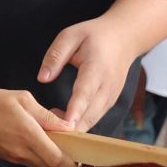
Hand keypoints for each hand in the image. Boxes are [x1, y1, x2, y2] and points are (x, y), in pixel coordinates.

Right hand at [0, 86, 74, 166]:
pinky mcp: (7, 158)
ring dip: (53, 161)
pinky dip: (40, 158)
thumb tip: (66, 126)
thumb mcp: (22, 100)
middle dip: (67, 163)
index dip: (73, 161)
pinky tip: (38, 143)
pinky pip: (30, 163)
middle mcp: (23, 153)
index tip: (80, 153)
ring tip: (56, 144)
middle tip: (72, 149)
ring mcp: (14, 158)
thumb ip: (46, 115)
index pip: (59, 160)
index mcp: (30, 137)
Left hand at [38, 17, 139, 132]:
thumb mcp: (71, 35)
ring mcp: (111, 96)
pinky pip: (95, 118)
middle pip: (90, 114)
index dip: (75, 110)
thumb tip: (42, 78)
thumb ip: (55, 56)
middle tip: (46, 131)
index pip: (85, 92)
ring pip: (93, 120)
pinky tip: (64, 121)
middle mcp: (107, 86)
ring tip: (51, 125)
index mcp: (96, 68)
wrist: (124, 37)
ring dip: (74, 127)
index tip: (65, 124)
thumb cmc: (94, 35)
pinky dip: (81, 124)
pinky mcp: (110, 102)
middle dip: (70, 127)